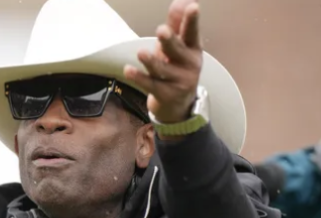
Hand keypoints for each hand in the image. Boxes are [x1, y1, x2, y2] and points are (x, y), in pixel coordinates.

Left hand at [124, 0, 201, 125]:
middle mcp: (189, 65)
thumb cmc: (176, 68)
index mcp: (193, 49)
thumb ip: (176, 24)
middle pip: (177, 50)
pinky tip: (128, 70)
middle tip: (161, 31)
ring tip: (141, 53)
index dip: (192, 20)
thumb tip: (180, 1)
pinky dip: (139, 78)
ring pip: (162, 69)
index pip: (192, 32)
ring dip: (151, 61)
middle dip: (170, 41)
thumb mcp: (177, 46)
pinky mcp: (166, 95)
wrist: (179, 104)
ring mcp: (179, 82)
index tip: (193, 7)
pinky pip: (150, 85)